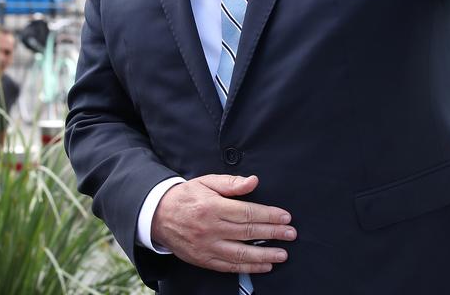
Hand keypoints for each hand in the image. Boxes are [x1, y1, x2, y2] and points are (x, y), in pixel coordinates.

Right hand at [150, 174, 296, 273]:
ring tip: (282, 254)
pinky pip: (230, 266)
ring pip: (241, 254)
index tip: (285, 217)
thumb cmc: (186, 197)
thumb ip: (231, 183)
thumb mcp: (206, 182)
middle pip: (248, 233)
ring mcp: (207, 247)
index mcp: (212, 207)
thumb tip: (253, 181)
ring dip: (264, 255)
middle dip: (273, 234)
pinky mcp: (204, 259)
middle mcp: (210, 228)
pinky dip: (249, 268)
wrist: (159, 215)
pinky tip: (264, 265)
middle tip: (290, 234)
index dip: (268, 215)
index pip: (247, 213)